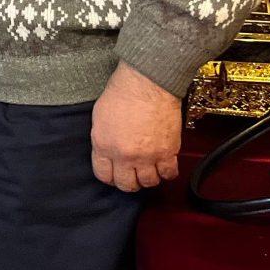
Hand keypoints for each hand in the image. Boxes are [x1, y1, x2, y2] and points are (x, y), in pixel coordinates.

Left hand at [91, 62, 183, 191]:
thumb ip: (103, 140)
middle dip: (129, 182)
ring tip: (148, 169)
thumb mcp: (100, 118)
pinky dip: (167, 173)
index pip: (104, 176)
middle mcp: (125, 155)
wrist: (147, 84)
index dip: (109, 177)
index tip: (114, 175)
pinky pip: (169, 174)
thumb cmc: (122, 94)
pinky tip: (164, 166)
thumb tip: (108, 153)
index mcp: (104, 145)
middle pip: (127, 185)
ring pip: (149, 183)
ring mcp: (147, 156)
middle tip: (132, 175)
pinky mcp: (168, 152)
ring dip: (148, 178)